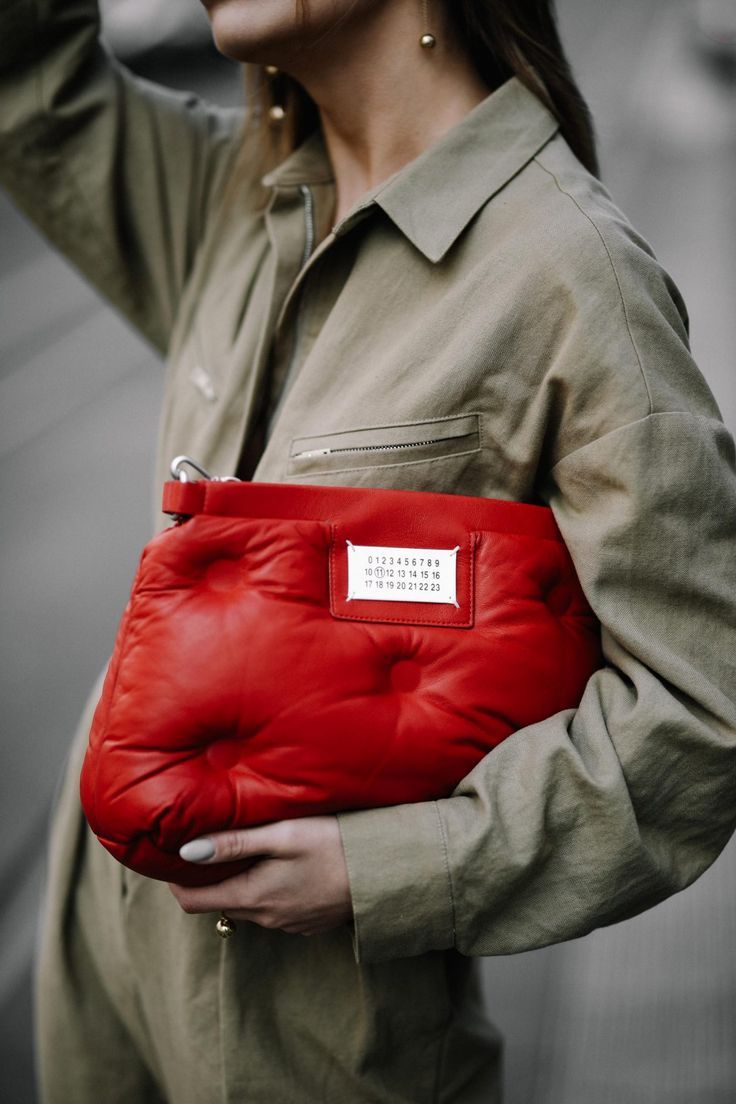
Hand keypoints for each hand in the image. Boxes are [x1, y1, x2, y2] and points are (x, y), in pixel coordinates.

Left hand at [168, 817, 352, 936]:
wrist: (386, 874)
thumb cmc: (335, 846)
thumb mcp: (284, 835)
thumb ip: (235, 843)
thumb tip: (186, 851)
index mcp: (254, 896)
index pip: (192, 901)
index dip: (176, 879)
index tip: (171, 854)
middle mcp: (266, 917)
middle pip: (219, 901)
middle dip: (207, 876)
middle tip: (206, 841)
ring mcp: (288, 924)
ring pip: (247, 904)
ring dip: (238, 881)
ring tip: (244, 847)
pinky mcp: (308, 922)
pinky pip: (273, 908)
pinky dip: (265, 888)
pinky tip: (281, 864)